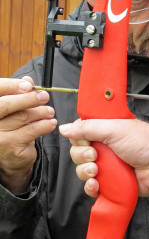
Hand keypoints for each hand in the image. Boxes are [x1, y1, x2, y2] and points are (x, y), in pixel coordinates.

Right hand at [0, 77, 56, 194]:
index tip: (28, 85)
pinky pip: (32, 130)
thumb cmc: (11, 130)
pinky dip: (45, 125)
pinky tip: (50, 123)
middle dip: (29, 98)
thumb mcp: (12, 112)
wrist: (10, 159)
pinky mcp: (10, 145)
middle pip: (7, 105)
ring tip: (49, 112)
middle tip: (44, 96)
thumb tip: (27, 79)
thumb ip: (18, 95)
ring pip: (23, 117)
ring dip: (41, 112)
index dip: (11, 86)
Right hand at [59, 118, 148, 196]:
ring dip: (85, 171)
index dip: (78, 137)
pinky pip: (91, 187)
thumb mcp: (115, 129)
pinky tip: (97, 184)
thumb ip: (89, 127)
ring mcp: (108, 165)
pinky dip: (91, 187)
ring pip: (82, 170)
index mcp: (107, 131)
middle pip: (78, 152)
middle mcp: (106, 148)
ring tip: (97, 170)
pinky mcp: (111, 182)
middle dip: (81, 155)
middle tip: (94, 155)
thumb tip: (65, 128)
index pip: (81, 133)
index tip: (84, 139)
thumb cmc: (147, 143)